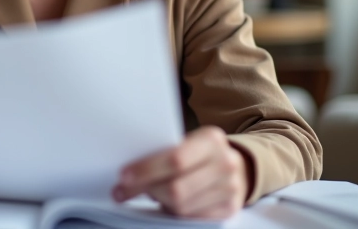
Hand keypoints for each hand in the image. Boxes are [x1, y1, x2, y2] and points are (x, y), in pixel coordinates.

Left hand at [112, 126, 249, 218]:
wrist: (235, 167)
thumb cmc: (200, 153)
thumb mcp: (188, 142)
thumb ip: (166, 152)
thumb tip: (130, 171)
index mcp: (211, 140)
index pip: (175, 159)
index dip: (147, 169)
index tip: (123, 176)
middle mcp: (225, 164)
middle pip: (176, 188)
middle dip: (146, 190)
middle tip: (122, 191)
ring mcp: (230, 189)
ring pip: (181, 207)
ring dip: (158, 202)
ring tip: (147, 194)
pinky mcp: (228, 209)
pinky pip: (191, 218)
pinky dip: (173, 212)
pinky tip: (165, 203)